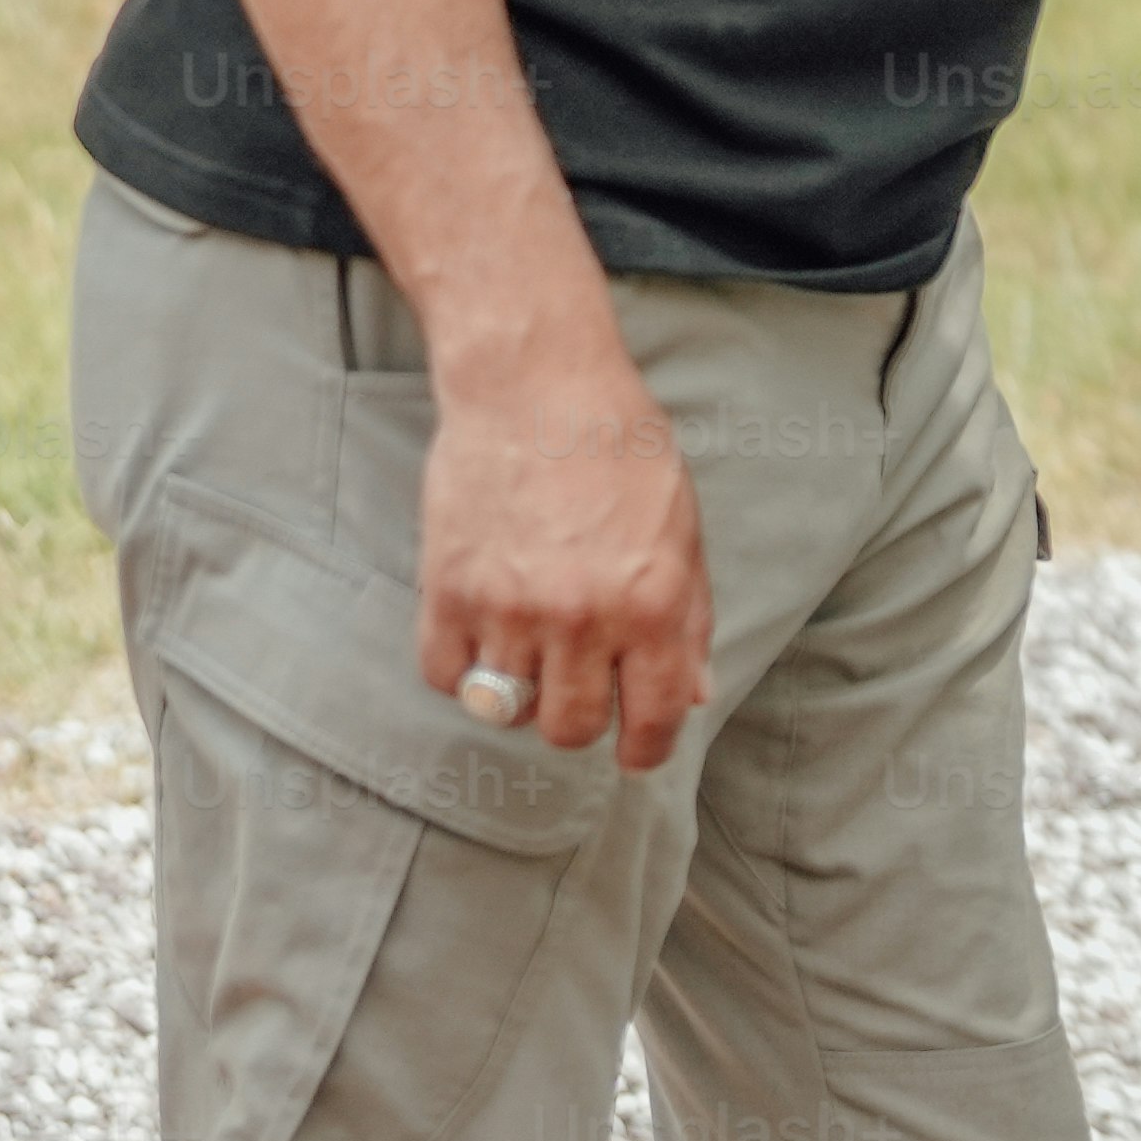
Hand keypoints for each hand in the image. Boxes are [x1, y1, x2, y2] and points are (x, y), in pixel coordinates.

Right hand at [413, 316, 713, 771]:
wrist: (533, 387)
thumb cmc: (620, 451)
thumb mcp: (681, 532)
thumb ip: (688, 620)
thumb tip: (694, 696)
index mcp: (653, 604)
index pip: (653, 720)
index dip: (645, 749)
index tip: (634, 753)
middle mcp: (582, 617)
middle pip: (571, 728)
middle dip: (580, 717)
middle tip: (577, 683)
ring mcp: (509, 608)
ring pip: (507, 709)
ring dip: (520, 690)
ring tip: (529, 644)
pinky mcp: (447, 591)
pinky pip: (446, 677)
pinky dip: (462, 670)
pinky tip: (483, 634)